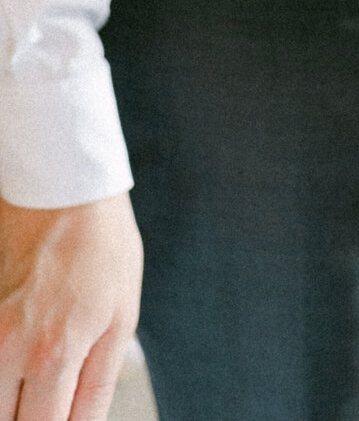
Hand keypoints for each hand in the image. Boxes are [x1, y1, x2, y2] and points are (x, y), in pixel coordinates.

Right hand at [0, 193, 142, 420]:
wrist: (64, 186)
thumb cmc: (101, 244)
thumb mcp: (121, 317)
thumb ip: (97, 386)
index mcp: (53, 355)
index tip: (61, 414)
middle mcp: (9, 350)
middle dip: (30, 417)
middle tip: (55, 398)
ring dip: (13, 402)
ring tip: (41, 386)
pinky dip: (4, 376)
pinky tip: (21, 368)